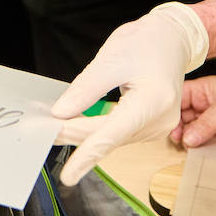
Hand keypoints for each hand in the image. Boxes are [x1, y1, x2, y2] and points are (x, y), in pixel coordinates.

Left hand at [52, 2, 208, 184]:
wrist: (172, 40)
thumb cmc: (146, 42)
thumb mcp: (111, 58)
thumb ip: (86, 88)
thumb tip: (61, 112)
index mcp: (152, 101)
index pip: (112, 134)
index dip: (87, 155)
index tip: (69, 175)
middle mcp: (159, 120)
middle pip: (107, 136)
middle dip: (74, 135)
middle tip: (43, 131)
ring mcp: (157, 126)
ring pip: (111, 137)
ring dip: (83, 133)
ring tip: (54, 126)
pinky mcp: (150, 126)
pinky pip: (118, 133)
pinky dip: (96, 129)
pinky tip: (76, 123)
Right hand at [172, 75, 215, 147]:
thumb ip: (207, 122)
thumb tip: (188, 138)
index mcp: (203, 90)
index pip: (179, 97)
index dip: (170, 109)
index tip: (167, 123)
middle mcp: (205, 106)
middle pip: (182, 116)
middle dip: (177, 127)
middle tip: (178, 138)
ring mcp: (213, 122)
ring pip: (192, 132)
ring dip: (188, 139)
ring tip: (188, 146)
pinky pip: (205, 143)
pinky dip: (199, 148)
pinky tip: (197, 152)